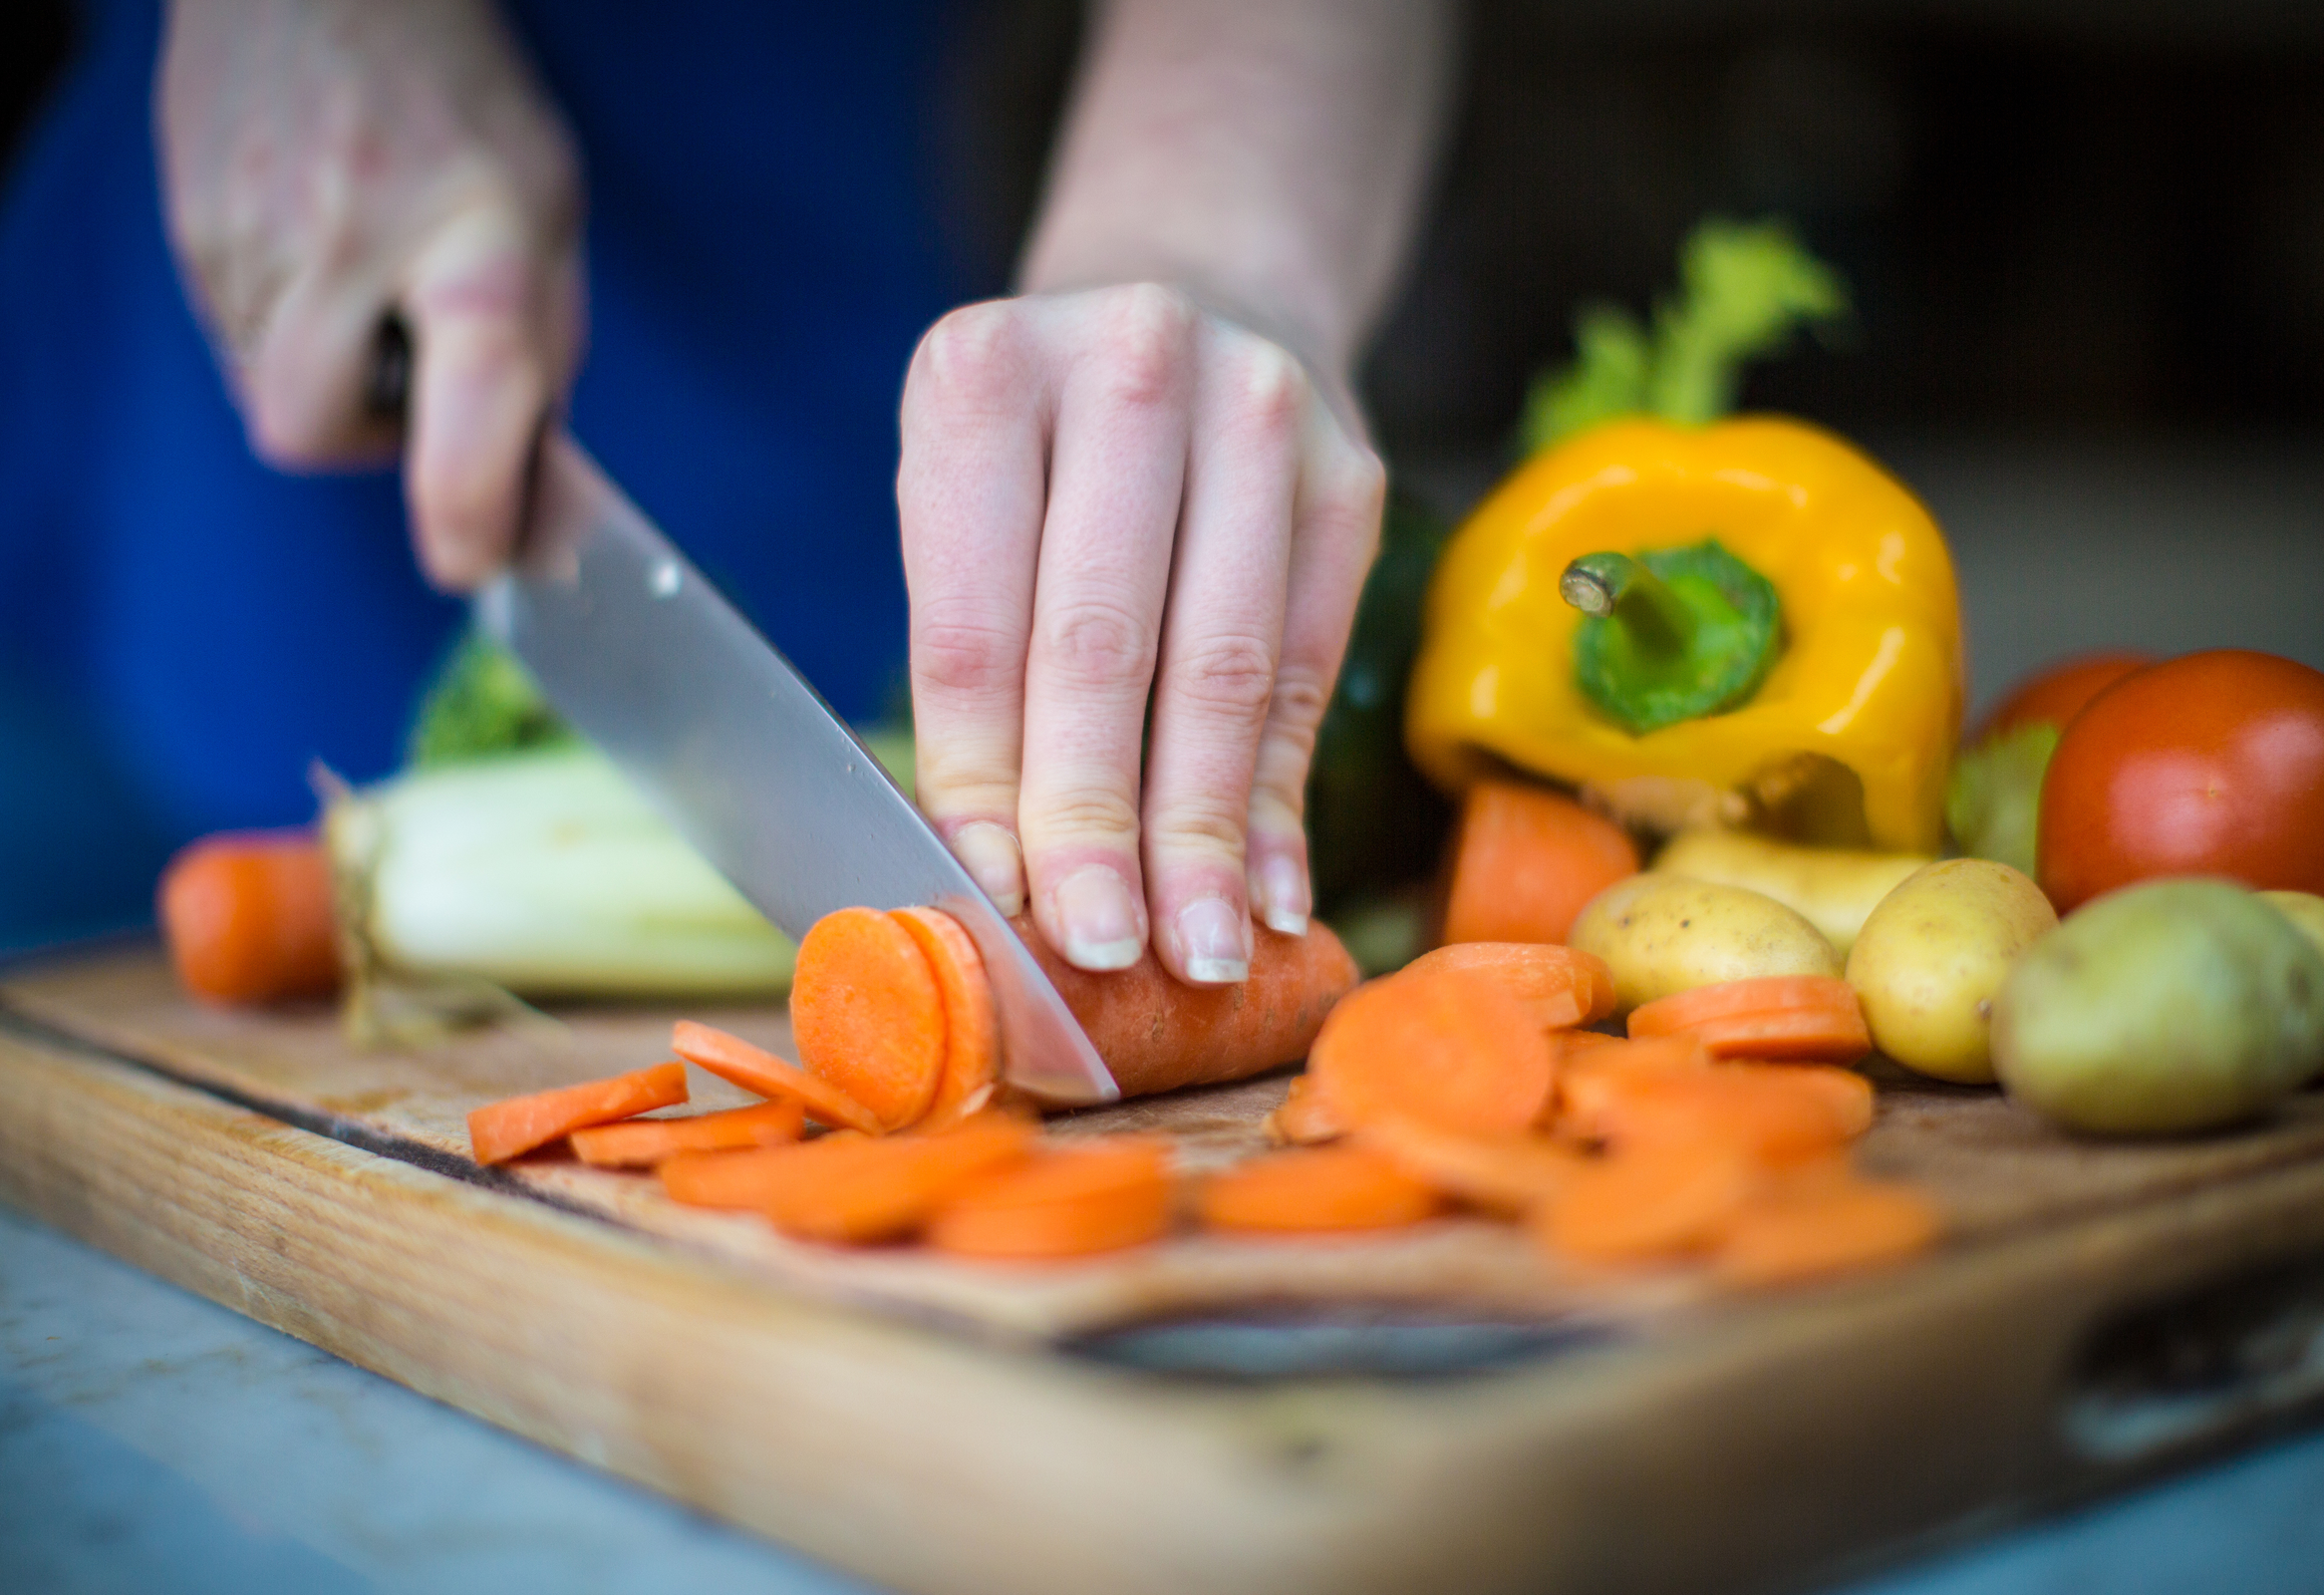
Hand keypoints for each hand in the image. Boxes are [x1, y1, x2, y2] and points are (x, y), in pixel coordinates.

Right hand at [158, 0, 581, 588]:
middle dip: (363, 439)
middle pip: (310, 430)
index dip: (466, 504)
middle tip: (413, 377)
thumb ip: (543, 356)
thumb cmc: (460, 103)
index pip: (470, 401)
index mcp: (472, 241)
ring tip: (369, 280)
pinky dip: (284, 327)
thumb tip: (523, 488)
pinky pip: (231, 334)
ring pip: (266, 388)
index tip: (471, 558)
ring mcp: (246, 230)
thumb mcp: (550, 218)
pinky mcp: (188, 226)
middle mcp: (346, 237)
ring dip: (325, 373)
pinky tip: (321, 251)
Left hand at [898, 284, 1384, 983]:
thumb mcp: (971, 514)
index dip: (985, 778)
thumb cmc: (1047, 450)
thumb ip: (981, 676)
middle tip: (1102, 949)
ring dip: (1207, 832)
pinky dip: (1282, 794)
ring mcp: (1259, 406)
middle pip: (1103, 642)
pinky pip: (1307, 663)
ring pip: (1224, 664)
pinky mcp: (1352, 469)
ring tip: (1201, 951)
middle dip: (1101, 821)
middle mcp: (1128, 364)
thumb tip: (1008, 888)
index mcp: (981, 376)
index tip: (998, 900)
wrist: (1201, 291)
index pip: (975, 620)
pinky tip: (1270, 888)